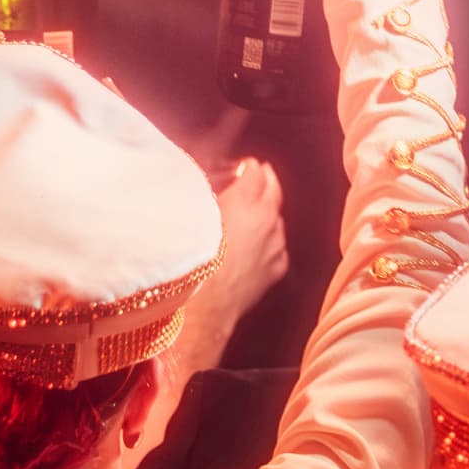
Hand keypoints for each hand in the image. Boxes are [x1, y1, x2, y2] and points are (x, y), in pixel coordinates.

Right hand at [209, 157, 289, 328]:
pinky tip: (258, 247)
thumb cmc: (192, 259)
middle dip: (267, 181)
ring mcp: (275, 244)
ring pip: (277, 221)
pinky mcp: (277, 267)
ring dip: (267, 215)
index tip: (245, 166)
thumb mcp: (191, 217)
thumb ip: (204, 200)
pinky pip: (277, 248)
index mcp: (245, 200)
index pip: (255, 172)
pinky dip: (270, 244)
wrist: (206, 302)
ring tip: (254, 216)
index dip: (249, 167)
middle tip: (262, 175)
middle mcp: (266, 218)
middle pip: (274, 190)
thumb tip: (203, 195)